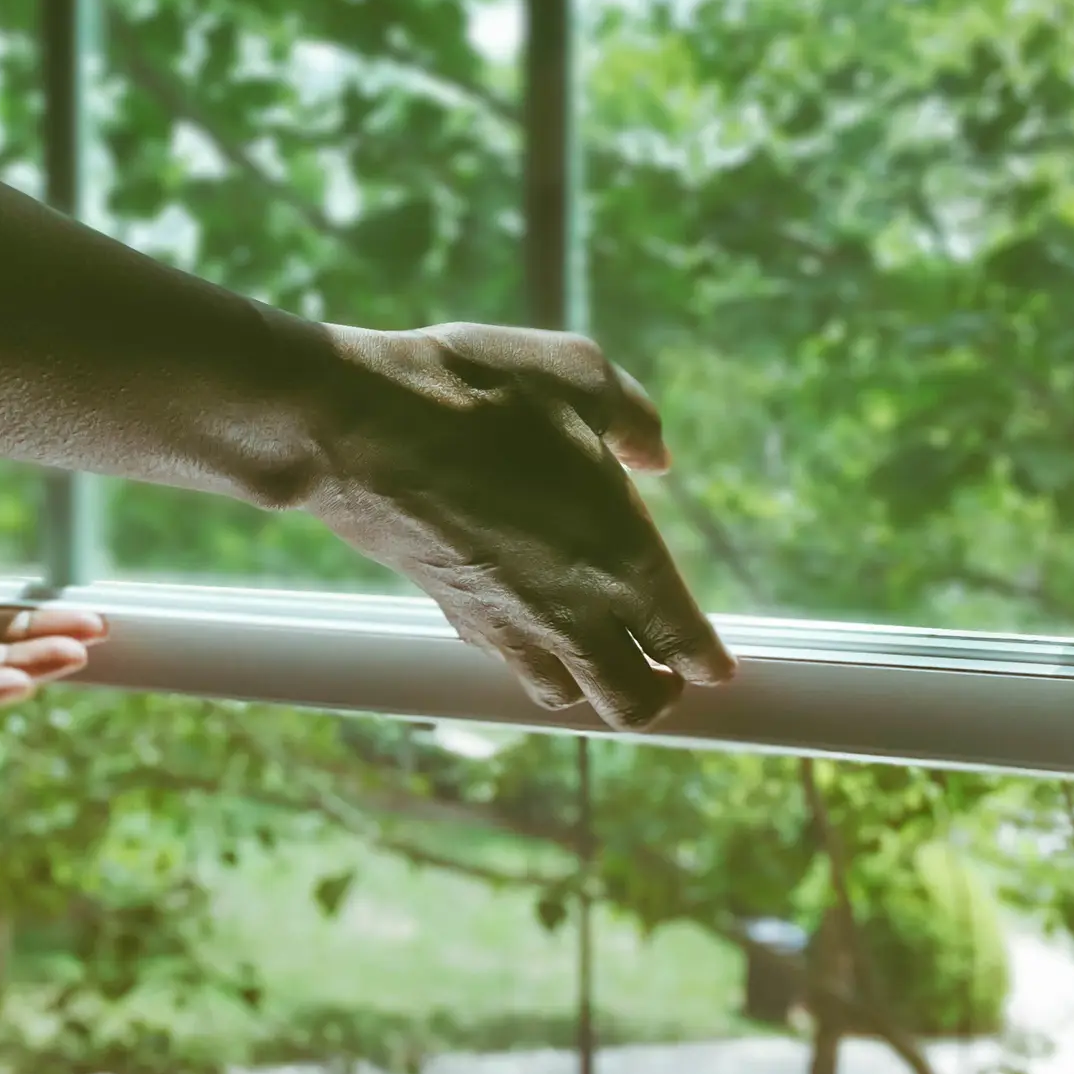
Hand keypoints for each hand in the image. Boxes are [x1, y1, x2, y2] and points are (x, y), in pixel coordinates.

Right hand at [312, 322, 733, 729]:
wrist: (358, 427)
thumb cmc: (472, 391)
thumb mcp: (575, 371)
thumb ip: (633, 417)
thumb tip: (656, 455)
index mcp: (622, 555)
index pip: (683, 642)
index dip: (706, 661)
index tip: (715, 667)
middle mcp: (571, 608)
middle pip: (631, 702)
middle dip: (656, 695)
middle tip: (663, 673)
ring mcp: (507, 622)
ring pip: (566, 696)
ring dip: (590, 687)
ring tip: (598, 659)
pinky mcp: (454, 616)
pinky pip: (506, 664)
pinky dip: (528, 659)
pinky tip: (525, 623)